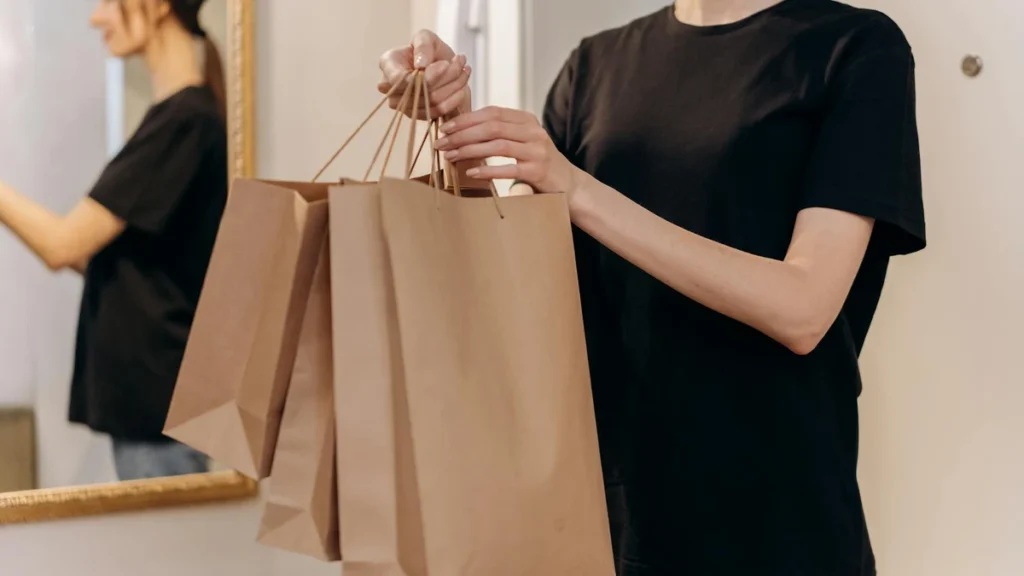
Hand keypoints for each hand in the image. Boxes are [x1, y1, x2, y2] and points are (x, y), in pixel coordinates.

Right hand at [378, 30, 471, 119]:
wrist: (440, 65)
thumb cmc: (429, 49)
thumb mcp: (426, 37)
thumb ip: (423, 46)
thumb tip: (421, 64)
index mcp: (388, 65)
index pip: (399, 79)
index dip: (423, 76)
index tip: (445, 64)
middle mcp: (391, 89)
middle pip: (419, 92)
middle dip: (446, 76)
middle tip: (460, 61)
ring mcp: (404, 105)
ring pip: (431, 102)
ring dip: (454, 85)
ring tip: (464, 69)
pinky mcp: (418, 115)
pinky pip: (437, 112)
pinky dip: (454, 98)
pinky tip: (462, 85)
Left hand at [434, 107, 585, 198]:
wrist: (568, 184)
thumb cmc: (537, 163)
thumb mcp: (521, 141)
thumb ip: (500, 133)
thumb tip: (461, 130)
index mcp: (526, 120)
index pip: (492, 113)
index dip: (466, 118)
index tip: (445, 127)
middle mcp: (533, 131)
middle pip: (492, 127)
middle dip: (463, 134)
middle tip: (442, 143)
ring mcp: (537, 150)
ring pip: (498, 145)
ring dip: (470, 150)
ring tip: (450, 156)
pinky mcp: (538, 171)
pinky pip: (509, 168)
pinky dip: (488, 170)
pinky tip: (471, 172)